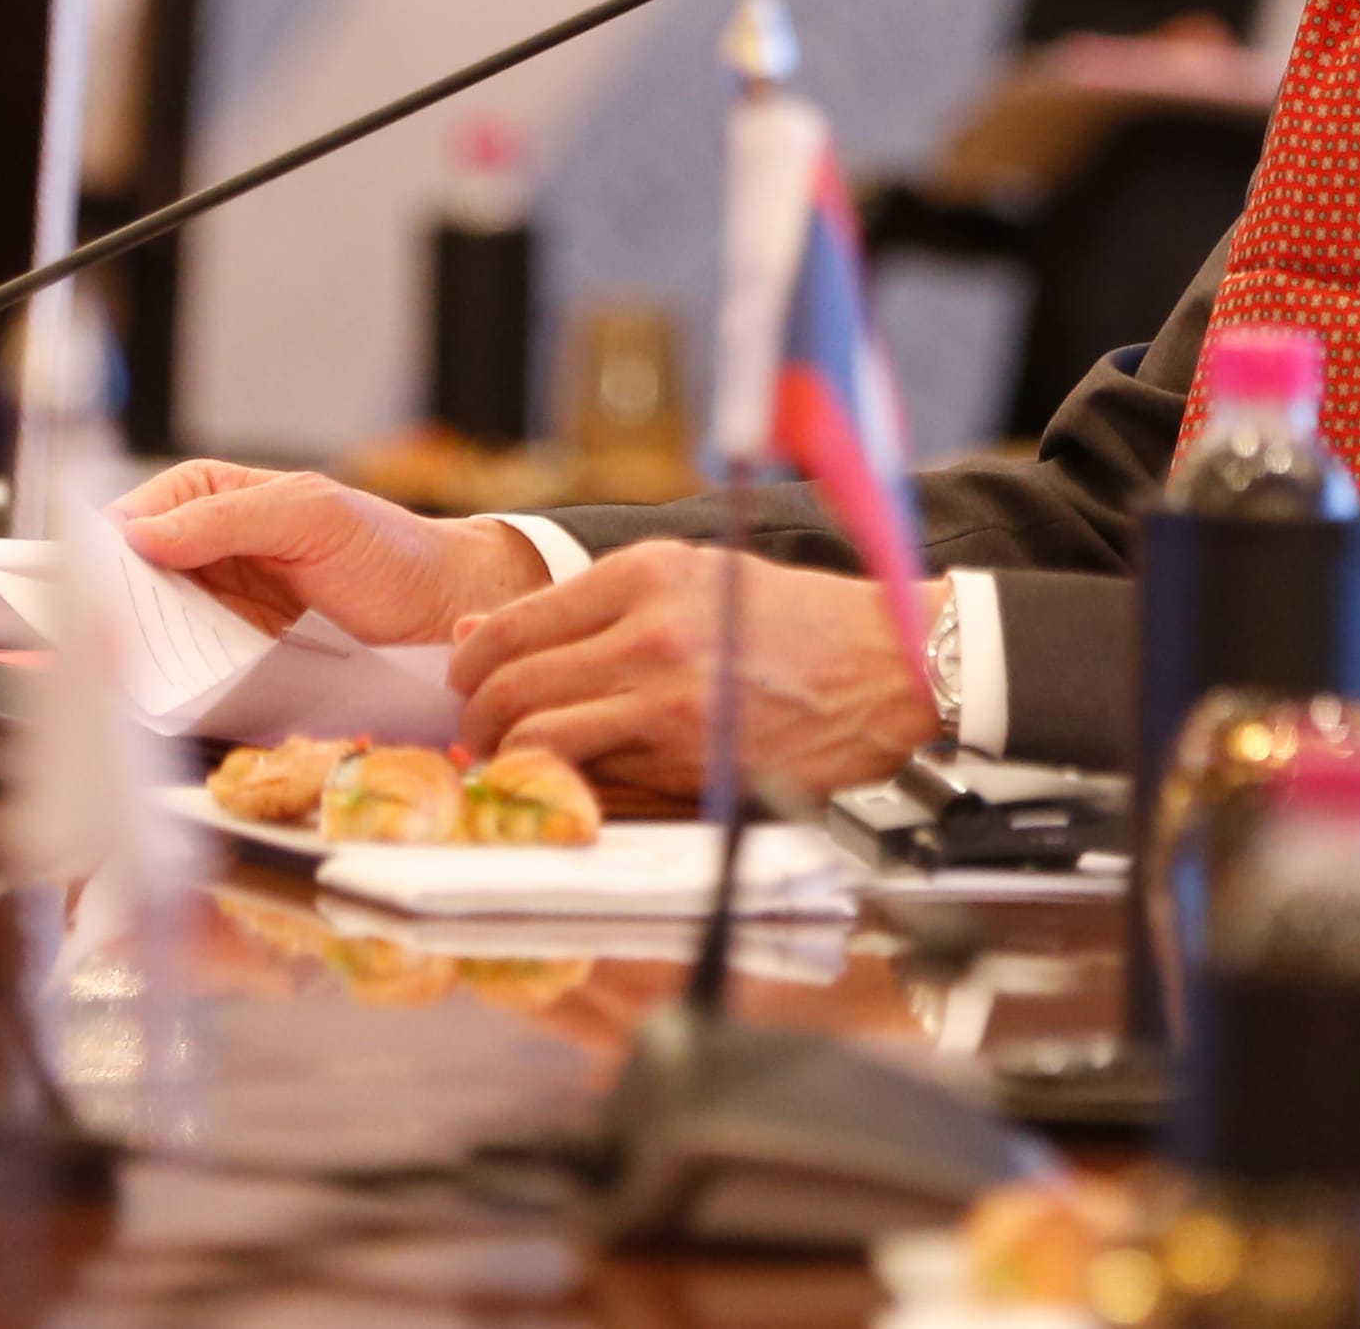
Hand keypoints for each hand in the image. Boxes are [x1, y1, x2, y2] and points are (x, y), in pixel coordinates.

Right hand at [110, 461, 545, 642]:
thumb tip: (143, 534)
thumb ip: (229, 518)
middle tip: (73, 650)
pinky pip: (175, 666)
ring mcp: (209, 605)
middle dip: (93, 613)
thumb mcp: (312, 516)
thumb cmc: (386, 548)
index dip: (90, 555)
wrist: (441, 612)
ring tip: (88, 682)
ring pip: (139, 628)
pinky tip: (135, 697)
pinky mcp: (226, 655)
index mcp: (205, 495)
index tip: (67, 592)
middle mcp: (197, 549)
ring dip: (115, 653)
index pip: (125, 520)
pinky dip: (152, 680)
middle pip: (119, 582)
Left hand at [447, 543, 936, 799]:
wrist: (891, 668)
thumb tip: (477, 635)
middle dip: (480, 719)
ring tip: (517, 766)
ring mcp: (669, 695)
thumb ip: (594, 608)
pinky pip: (596, 778)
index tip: (467, 685)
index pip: (512, 623)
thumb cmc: (794, 624)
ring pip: (538, 734)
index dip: (471, 666)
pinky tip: (572, 786)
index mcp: (646, 571)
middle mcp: (650, 626)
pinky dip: (568, 787)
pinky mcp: (693, 755)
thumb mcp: (696, 581)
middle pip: (510, 683)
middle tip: (483, 736)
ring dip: (511, 760)